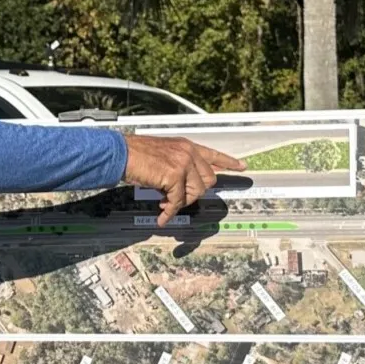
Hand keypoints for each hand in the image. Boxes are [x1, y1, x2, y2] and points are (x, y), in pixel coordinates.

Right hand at [122, 135, 245, 225]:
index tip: (242, 166)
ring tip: (165, 203)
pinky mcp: (175, 175)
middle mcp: (188, 152)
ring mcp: (183, 163)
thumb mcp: (163, 156)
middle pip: (208, 180)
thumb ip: (178, 167)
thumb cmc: (136, 156)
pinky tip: (162, 217)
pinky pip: (178, 201)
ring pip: (195, 192)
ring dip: (180, 202)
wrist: (121, 154)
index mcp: (187, 146)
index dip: (229, 162)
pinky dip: (170, 212)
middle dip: (193, 194)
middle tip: (175, 199)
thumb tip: (185, 188)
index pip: (213, 154)